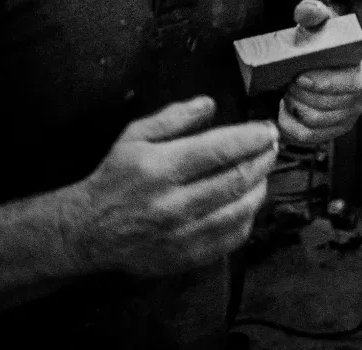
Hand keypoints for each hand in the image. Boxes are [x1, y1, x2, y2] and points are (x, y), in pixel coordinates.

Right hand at [59, 97, 277, 278]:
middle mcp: (174, 204)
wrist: (89, 230)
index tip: (269, 129)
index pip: (220, 150)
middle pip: (236, 180)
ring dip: (260, 188)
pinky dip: (247, 219)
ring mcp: (182, 235)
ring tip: (263, 173)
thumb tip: (210, 104)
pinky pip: (231, 239)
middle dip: (262, 160)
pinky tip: (247, 204)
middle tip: (272, 147)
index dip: (251, 138)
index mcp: (161, 168)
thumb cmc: (115, 177)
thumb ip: (173, 117)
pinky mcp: (186, 258)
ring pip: (239, 211)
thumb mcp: (135, 136)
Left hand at [280, 0, 361, 145]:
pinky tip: (285, 110)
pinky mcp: (335, 128)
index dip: (325, 84)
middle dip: (305, 97)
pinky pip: (310, 137)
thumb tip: (306, 13)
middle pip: (335, 106)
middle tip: (288, 84)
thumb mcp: (318, 21)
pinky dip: (291, 126)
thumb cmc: (319, 38)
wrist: (315, 58)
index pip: (352, 83)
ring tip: (287, 94)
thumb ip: (312, 12)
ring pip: (320, 122)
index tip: (299, 77)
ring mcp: (351, 113)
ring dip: (297, 109)